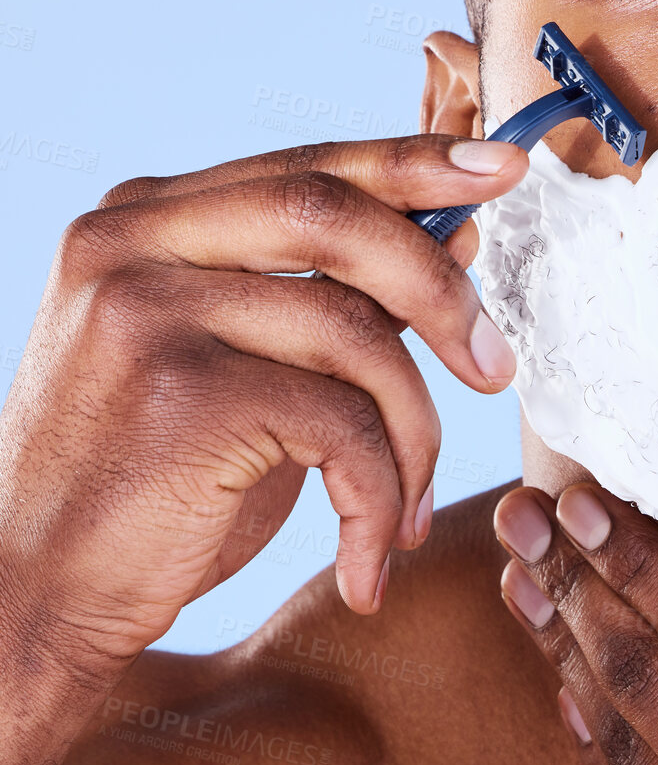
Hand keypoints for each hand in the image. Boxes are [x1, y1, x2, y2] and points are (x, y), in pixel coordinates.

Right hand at [0, 134, 526, 675]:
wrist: (34, 603)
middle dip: (438, 289)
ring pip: (353, 332)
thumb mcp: (246, 368)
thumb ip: (332, 295)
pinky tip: (368, 555)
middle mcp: (134, 242)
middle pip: (335, 216)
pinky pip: (340, 422)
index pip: (308, 167)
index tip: (503, 168)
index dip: (415, 161)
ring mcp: (146, 310)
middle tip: (495, 367)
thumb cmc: (155, 483)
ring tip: (407, 505)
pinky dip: (379, 493)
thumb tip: (458, 236)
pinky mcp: (177, 392)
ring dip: (413, 430)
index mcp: (148, 218)